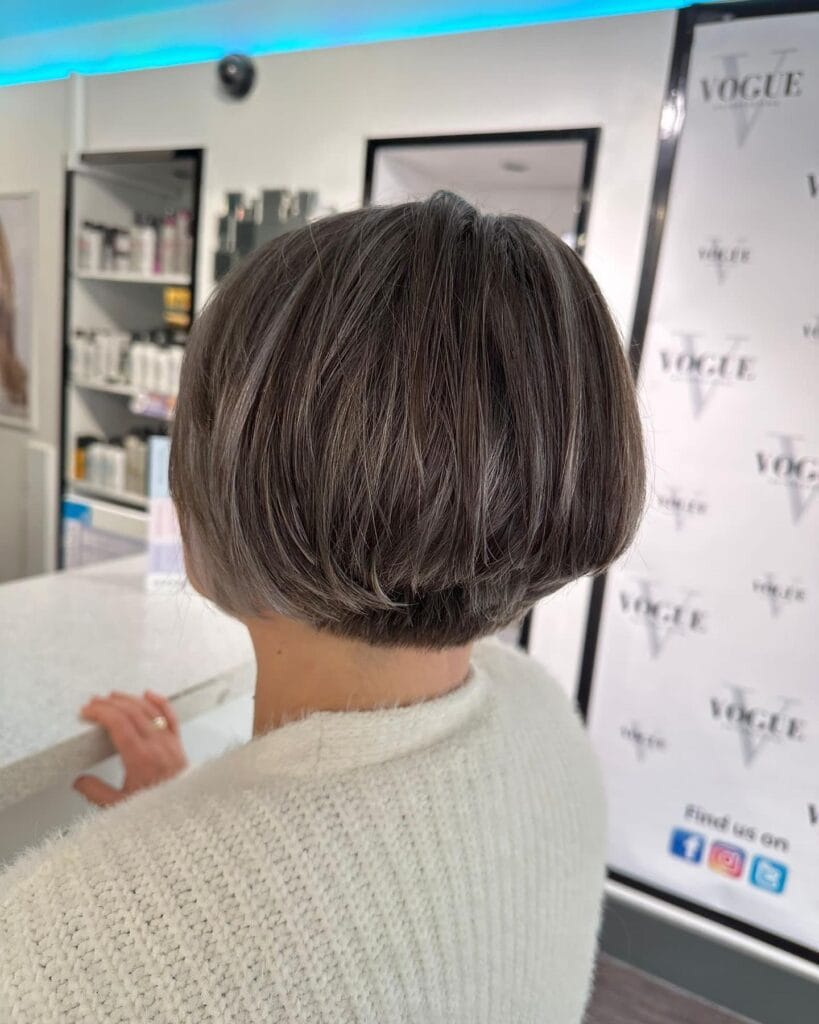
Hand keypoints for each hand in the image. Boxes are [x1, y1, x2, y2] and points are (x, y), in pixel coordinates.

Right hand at [74, 689, 187, 806]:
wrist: (184, 815)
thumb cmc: (154, 811)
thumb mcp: (119, 807)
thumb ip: (96, 793)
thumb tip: (78, 780)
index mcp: (141, 759)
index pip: (119, 724)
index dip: (101, 713)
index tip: (86, 711)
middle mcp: (157, 746)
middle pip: (132, 713)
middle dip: (110, 704)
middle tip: (93, 702)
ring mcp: (170, 742)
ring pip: (150, 710)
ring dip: (129, 700)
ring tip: (112, 697)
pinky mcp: (178, 744)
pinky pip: (170, 716)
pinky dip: (159, 702)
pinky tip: (148, 694)